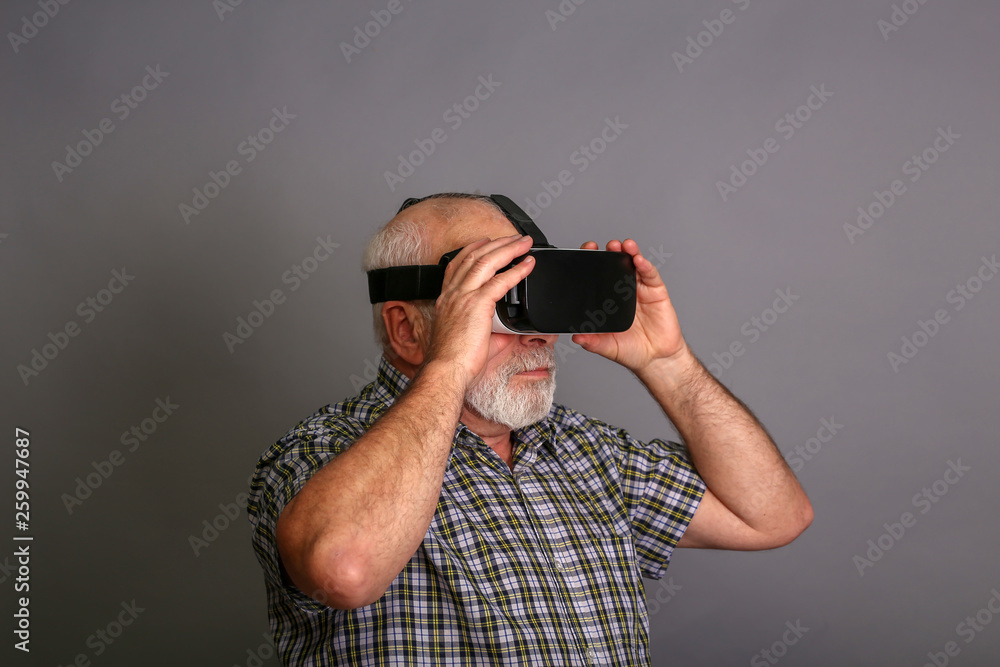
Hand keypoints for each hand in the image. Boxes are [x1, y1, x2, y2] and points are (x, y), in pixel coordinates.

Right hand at [425, 234, 534, 387]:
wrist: (447, 372)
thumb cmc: (454, 363)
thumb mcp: (472, 340)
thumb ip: (492, 330)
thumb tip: (510, 330)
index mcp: (447, 300)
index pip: (457, 265)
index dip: (472, 249)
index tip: (485, 242)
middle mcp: (453, 294)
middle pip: (474, 256)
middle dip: (496, 243)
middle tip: (514, 237)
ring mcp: (464, 297)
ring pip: (487, 261)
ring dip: (508, 248)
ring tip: (524, 243)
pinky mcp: (477, 304)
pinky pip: (501, 280)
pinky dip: (517, 270)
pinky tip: (528, 264)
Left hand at [572, 239, 687, 372]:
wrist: (657, 359)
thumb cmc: (632, 351)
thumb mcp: (607, 347)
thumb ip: (592, 341)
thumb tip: (576, 337)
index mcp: (608, 300)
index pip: (598, 277)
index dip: (592, 264)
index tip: (586, 254)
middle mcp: (623, 291)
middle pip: (616, 265)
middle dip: (611, 253)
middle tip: (606, 246)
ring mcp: (640, 289)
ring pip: (633, 265)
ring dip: (629, 252)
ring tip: (623, 245)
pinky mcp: (656, 292)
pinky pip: (650, 275)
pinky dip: (645, 266)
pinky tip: (639, 259)